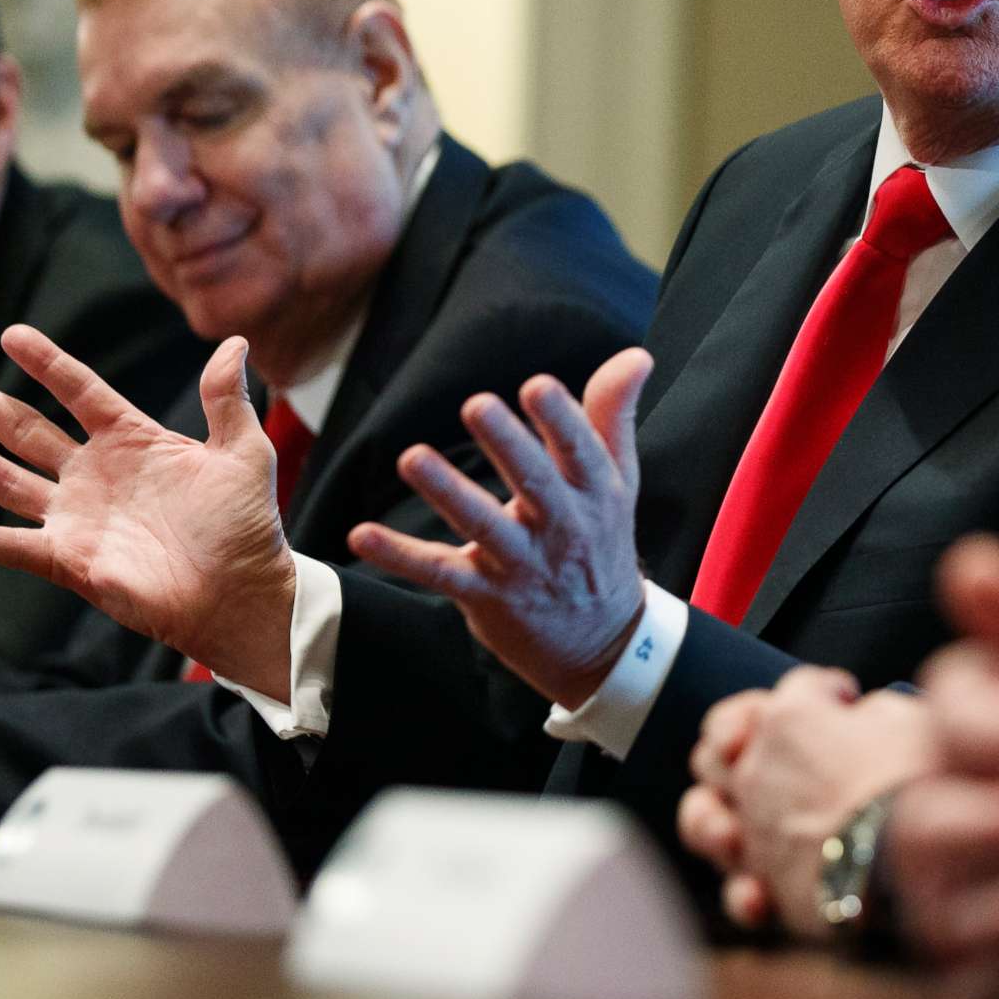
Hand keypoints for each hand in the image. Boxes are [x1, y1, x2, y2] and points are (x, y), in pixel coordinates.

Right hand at [0, 326, 298, 697]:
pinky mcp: (71, 560)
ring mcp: (79, 517)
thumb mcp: (244, 453)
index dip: (48, 364)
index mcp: (133, 441)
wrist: (242, 594)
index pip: (81, 392)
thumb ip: (228, 400)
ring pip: (10, 481)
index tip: (11, 335)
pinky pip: (17, 546)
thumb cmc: (246, 526)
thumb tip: (235, 341)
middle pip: (29, 431)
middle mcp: (96, 474)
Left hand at [348, 349, 654, 707]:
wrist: (602, 644)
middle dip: (508, 445)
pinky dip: (399, 554)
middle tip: (477, 404)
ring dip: (447, 492)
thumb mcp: (618, 481)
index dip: (562, 419)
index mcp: (595, 494)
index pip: (581, 452)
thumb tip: (636, 355)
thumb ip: (613, 415)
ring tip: (412, 458)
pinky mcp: (485, 596)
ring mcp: (522, 565)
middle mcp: (562, 529)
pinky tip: (362, 534)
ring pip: (482, 526)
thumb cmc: (601, 542)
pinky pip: (439, 572)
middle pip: (535, 484)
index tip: (537, 385)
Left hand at [678, 668, 935, 939]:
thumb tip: (869, 719)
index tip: (848, 702)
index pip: (801, 688)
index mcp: (792, 717)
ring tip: (746, 827)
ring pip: (701, 816)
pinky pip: (734, 889)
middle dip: (745, 741)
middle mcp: (756, 769)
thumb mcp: (910, 721)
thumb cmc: (915, 783)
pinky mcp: (760, 885)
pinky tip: (765, 891)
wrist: (910, 862)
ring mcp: (751, 829)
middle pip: (721, 742)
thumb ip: (877, 713)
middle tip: (787, 754)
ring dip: (717, 818)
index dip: (828, 692)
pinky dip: (747, 891)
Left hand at [886, 535, 998, 998]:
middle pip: (935, 745)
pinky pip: (975, 921)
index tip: (985, 754)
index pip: (952, 678)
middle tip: (962, 833)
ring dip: (935, 868)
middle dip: (935, 786)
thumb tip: (963, 559)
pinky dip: (973, 946)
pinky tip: (994, 953)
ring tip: (963, 894)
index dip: (956, 718)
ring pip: (930, 829)